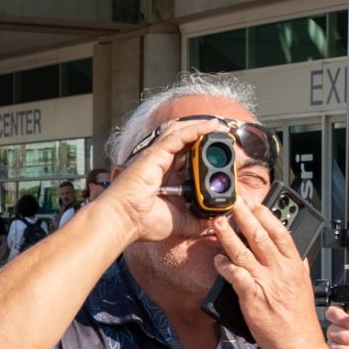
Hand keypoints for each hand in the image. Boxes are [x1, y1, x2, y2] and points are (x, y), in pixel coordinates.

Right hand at [98, 118, 215, 247]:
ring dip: (202, 127)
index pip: (187, 159)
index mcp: (166, 178)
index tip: (221, 153)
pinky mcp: (155, 154)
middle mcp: (161, 164)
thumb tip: (214, 220)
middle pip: (185, 143)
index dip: (203, 153)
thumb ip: (198, 221)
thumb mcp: (180, 223)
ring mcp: (157, 157)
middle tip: (223, 135)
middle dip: (204, 136)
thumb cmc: (143, 222)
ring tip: (219, 125)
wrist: (125, 221)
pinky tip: (210, 126)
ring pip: (182, 134)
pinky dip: (195, 129)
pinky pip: (178, 136)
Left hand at [210, 199, 322, 348]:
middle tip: (232, 202)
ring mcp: (266, 283)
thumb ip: (299, 268)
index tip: (255, 204)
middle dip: (244, 217)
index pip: (281, 233)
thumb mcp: (304, 287)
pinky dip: (225, 266)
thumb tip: (298, 255)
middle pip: (260, 236)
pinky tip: (217, 259)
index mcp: (295, 266)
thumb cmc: (300, 319)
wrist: (299, 345)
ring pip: (243, 252)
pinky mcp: (252, 297)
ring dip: (228, 236)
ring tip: (218, 222)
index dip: (266, 216)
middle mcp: (280, 271)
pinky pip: (235, 276)